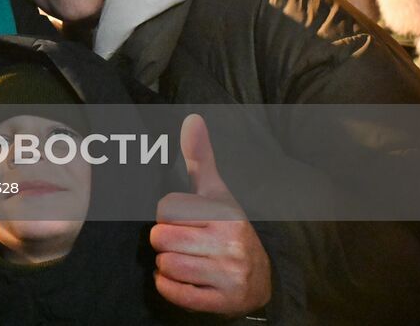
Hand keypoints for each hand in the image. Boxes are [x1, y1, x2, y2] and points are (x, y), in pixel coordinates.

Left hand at [151, 114, 271, 317]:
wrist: (259, 279)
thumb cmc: (226, 228)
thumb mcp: (216, 193)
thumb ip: (200, 158)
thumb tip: (192, 119)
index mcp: (225, 213)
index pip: (165, 209)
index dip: (167, 216)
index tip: (185, 221)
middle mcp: (231, 243)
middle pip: (161, 238)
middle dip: (164, 242)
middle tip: (182, 243)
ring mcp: (229, 274)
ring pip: (166, 265)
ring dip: (166, 266)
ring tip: (183, 261)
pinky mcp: (223, 301)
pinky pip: (175, 292)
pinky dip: (169, 287)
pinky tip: (181, 280)